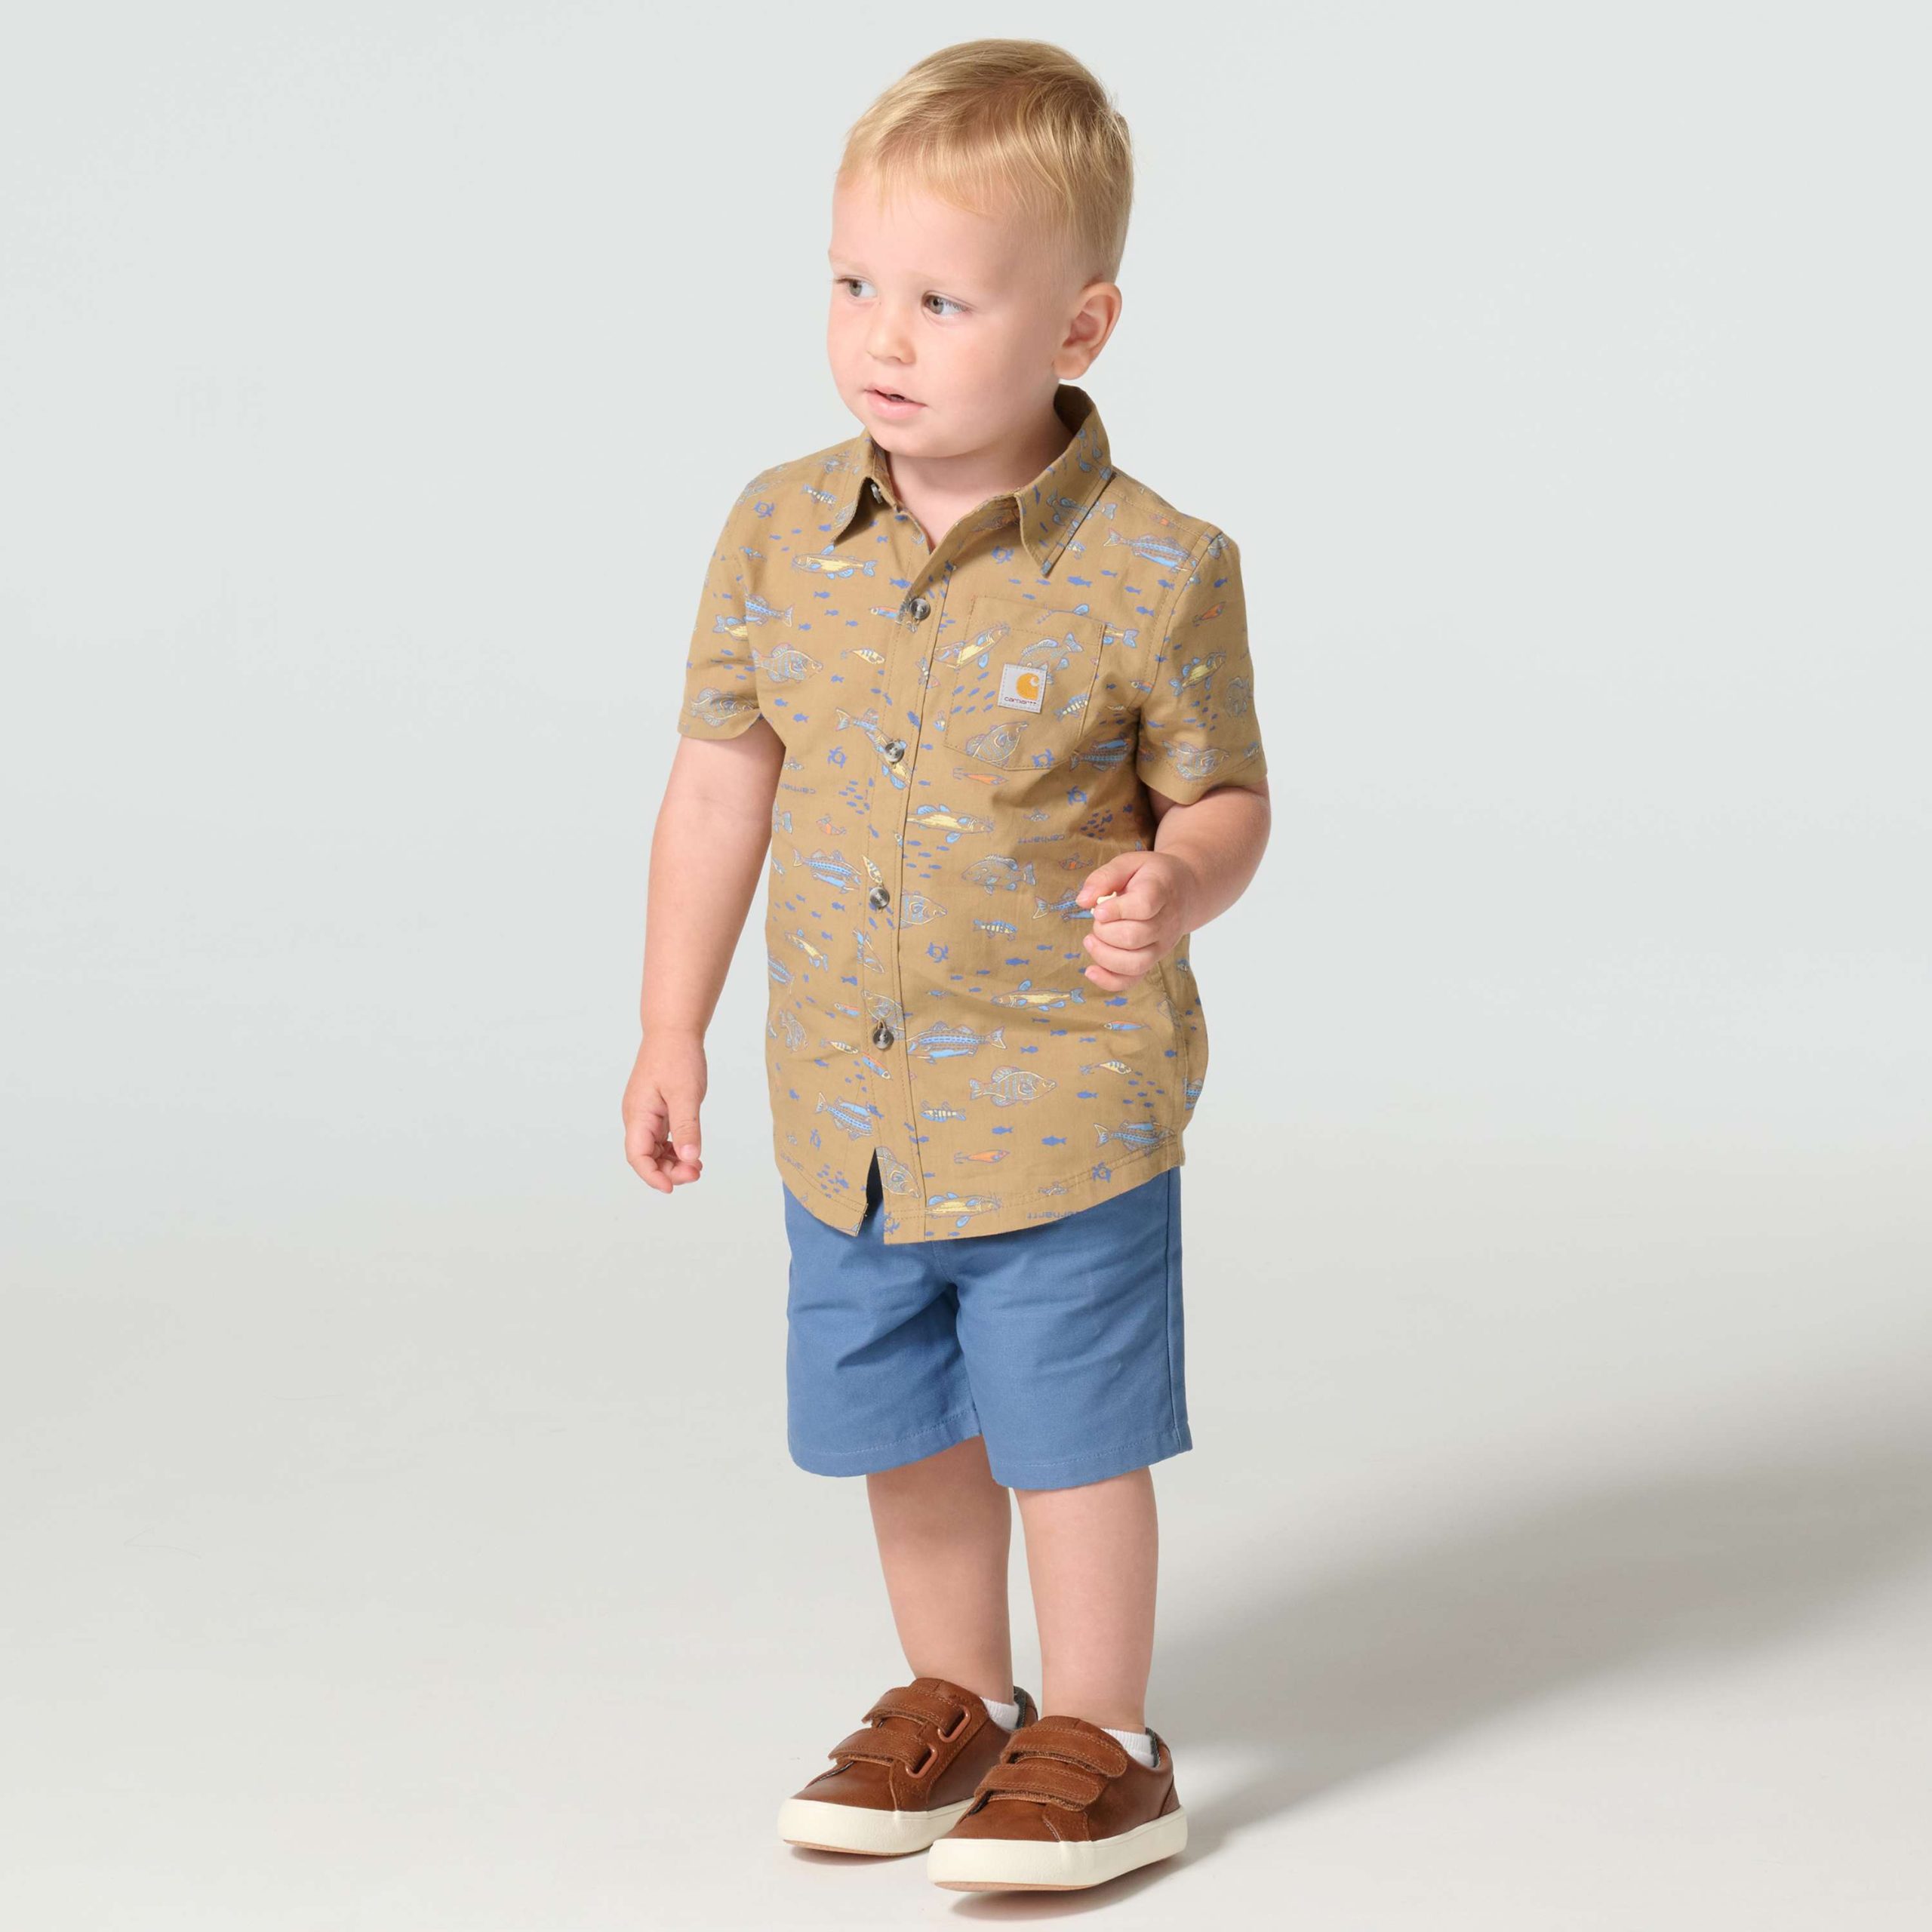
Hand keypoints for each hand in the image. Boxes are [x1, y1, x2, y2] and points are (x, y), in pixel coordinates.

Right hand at [623, 1030, 707, 1192]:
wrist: (673, 1031)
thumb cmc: (677, 1057)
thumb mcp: (686, 1094)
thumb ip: (687, 1127)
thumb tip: (690, 1158)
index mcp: (638, 1114)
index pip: (637, 1156)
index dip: (653, 1176)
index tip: (673, 1187)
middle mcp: (637, 1117)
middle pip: (646, 1157)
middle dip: (669, 1171)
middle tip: (697, 1173)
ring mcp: (646, 1115)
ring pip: (654, 1150)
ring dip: (673, 1162)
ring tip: (697, 1167)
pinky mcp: (656, 1111)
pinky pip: (661, 1138)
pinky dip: (676, 1149)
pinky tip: (692, 1154)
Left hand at [1073, 851, 1196, 990]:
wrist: (1184, 891)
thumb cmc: (1150, 875)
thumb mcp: (1129, 862)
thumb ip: (1104, 877)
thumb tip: (1082, 901)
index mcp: (1161, 891)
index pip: (1143, 906)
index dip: (1117, 910)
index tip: (1098, 909)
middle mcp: (1166, 922)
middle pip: (1134, 937)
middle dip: (1105, 931)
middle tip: (1098, 919)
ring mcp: (1162, 945)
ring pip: (1135, 963)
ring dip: (1104, 955)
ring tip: (1091, 939)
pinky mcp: (1153, 960)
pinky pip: (1133, 980)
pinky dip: (1110, 981)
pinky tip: (1091, 971)